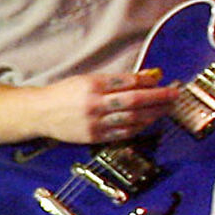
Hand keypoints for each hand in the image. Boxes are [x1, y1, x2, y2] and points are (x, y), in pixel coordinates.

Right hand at [51, 68, 176, 144]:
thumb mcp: (87, 79)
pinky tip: (149, 122)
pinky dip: (139, 127)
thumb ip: (115, 80)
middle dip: (158, 98)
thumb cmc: (64, 93)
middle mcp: (94, 103)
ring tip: (167, 109)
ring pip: (132, 118)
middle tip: (175, 95)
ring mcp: (95, 122)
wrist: (40, 113)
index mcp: (92, 84)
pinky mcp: (94, 136)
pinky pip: (123, 133)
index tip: (164, 82)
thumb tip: (145, 77)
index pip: (128, 82)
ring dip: (153, 113)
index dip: (149, 83)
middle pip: (135, 100)